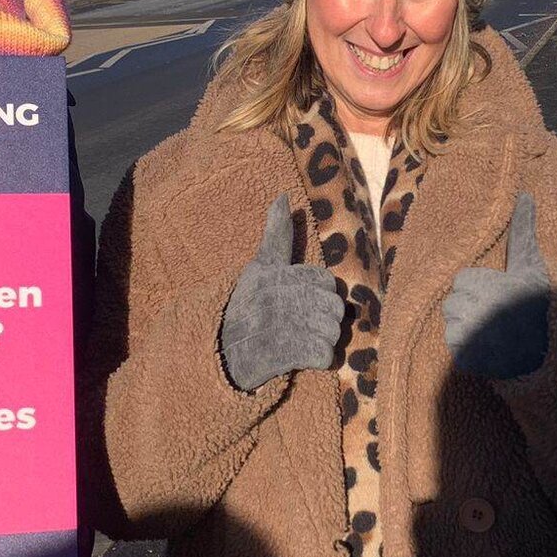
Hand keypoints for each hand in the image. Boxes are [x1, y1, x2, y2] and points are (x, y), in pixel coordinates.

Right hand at [219, 195, 342, 391]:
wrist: (222, 351)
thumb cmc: (247, 305)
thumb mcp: (260, 265)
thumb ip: (277, 233)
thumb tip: (283, 196)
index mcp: (280, 274)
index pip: (326, 282)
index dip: (317, 295)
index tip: (297, 302)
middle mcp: (282, 296)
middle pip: (335, 308)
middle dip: (323, 319)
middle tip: (299, 325)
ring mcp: (285, 325)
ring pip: (333, 332)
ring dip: (320, 340)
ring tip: (296, 340)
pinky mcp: (288, 353)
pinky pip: (326, 355)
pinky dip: (317, 359)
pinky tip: (298, 356)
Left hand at [444, 193, 549, 378]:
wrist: (549, 349)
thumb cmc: (539, 302)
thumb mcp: (531, 265)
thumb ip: (522, 232)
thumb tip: (524, 195)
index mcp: (489, 287)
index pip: (462, 279)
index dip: (480, 286)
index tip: (499, 293)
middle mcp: (476, 313)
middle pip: (453, 301)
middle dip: (470, 305)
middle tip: (494, 313)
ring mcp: (469, 339)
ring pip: (450, 322)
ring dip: (465, 325)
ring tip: (490, 330)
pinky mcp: (465, 359)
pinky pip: (452, 345)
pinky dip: (465, 347)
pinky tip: (486, 345)